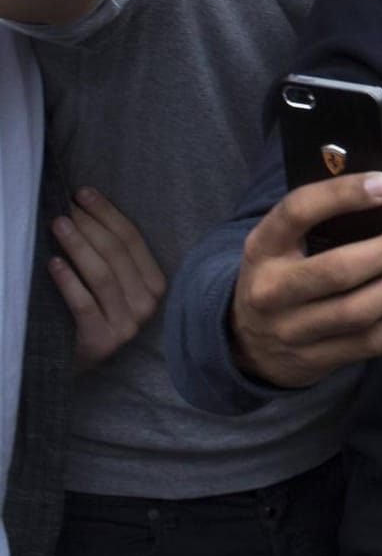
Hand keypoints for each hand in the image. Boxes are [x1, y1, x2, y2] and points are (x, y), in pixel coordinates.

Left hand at [47, 188, 166, 369]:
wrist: (79, 361)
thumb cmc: (92, 312)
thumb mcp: (112, 284)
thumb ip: (111, 257)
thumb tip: (86, 210)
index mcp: (155, 284)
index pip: (132, 240)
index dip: (107, 214)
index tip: (83, 194)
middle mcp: (147, 304)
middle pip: (117, 254)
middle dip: (91, 225)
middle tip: (66, 207)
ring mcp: (127, 324)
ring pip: (102, 275)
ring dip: (79, 246)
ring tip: (58, 226)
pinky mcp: (102, 341)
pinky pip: (84, 304)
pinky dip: (68, 281)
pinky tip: (53, 263)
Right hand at [230, 173, 381, 388]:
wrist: (249, 345)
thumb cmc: (284, 275)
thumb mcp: (282, 245)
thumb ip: (321, 222)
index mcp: (263, 248)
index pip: (298, 211)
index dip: (344, 194)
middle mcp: (271, 291)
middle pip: (339, 270)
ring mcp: (292, 331)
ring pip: (359, 311)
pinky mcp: (316, 360)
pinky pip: (370, 343)